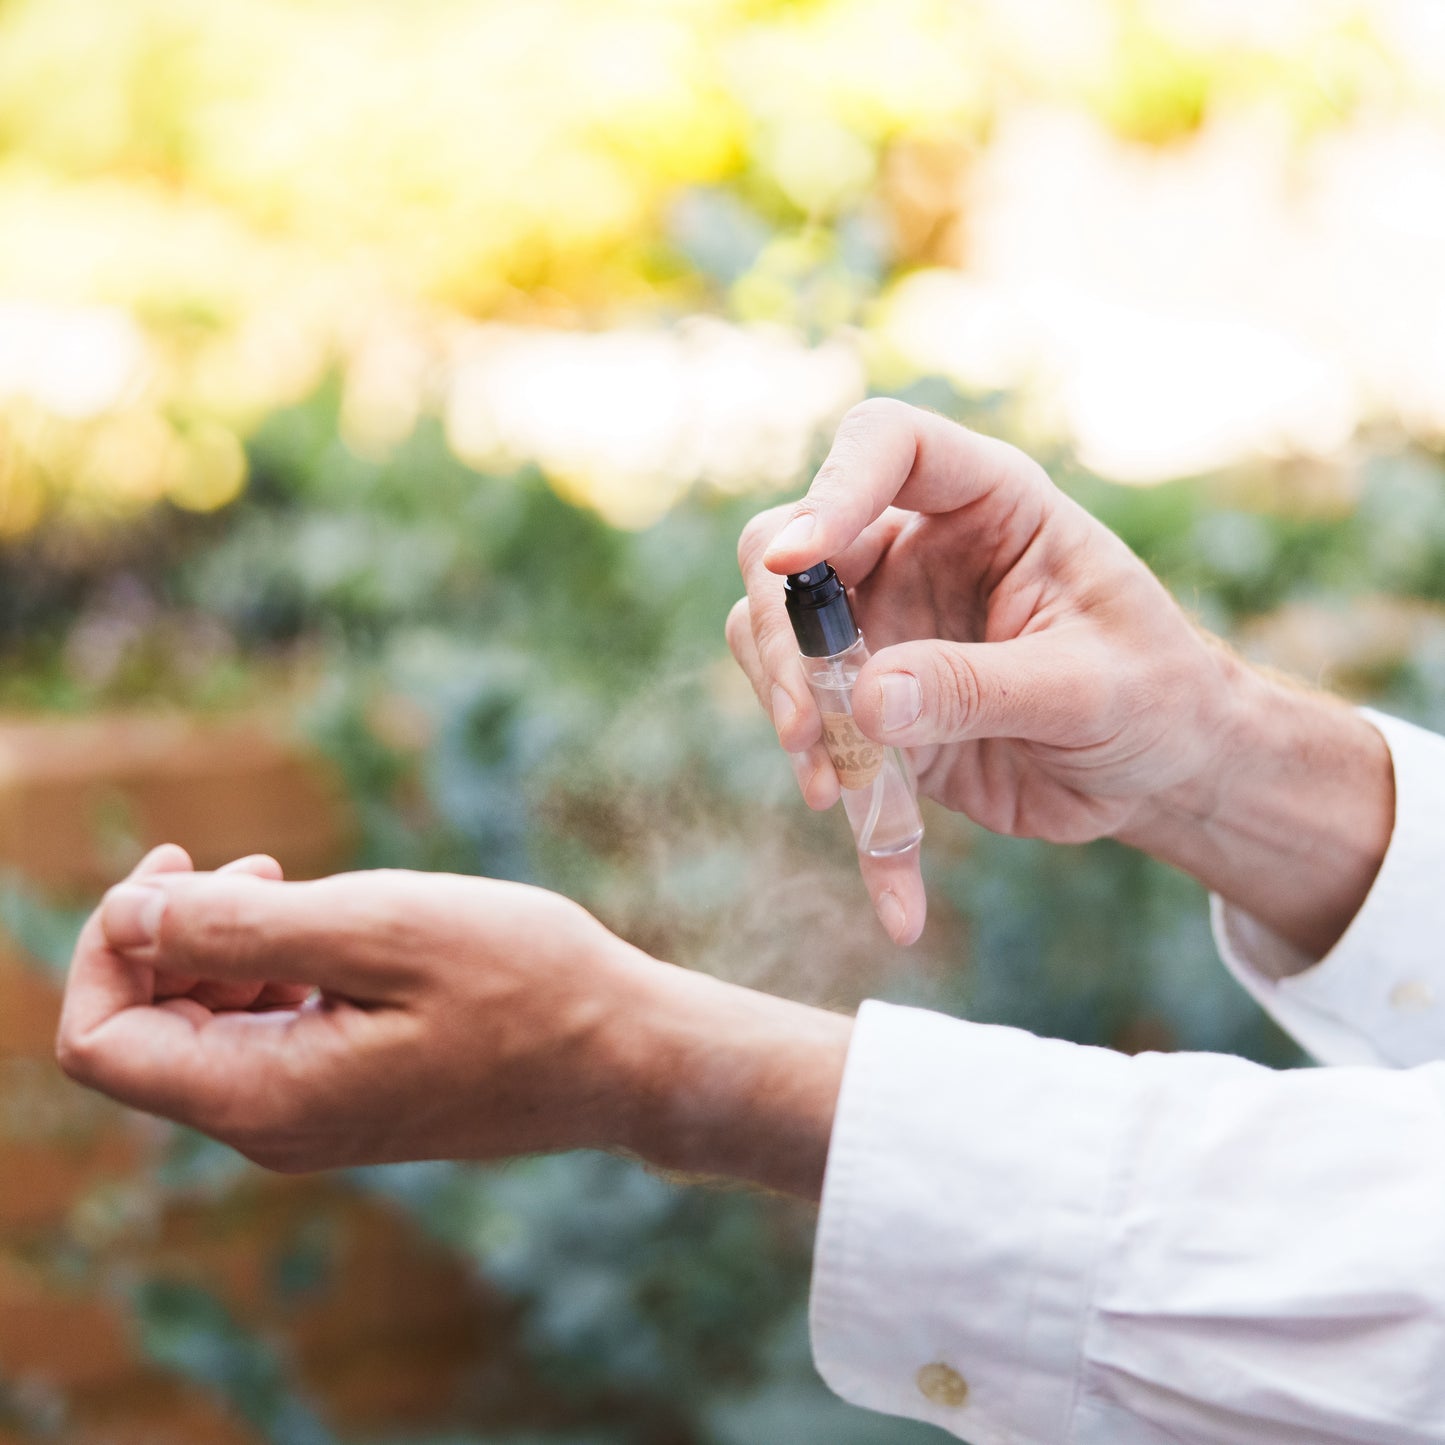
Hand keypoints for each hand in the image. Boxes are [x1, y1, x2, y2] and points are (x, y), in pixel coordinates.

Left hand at [56, 849, 849, 1194]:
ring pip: (205, 1031)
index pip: (101, 1039)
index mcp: (267, 1096)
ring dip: (226, 948)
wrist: (627, 1055)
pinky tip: (336, 932)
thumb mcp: (383, 928)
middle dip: (171, 938)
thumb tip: (131, 915)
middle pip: (146, 1035)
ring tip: (301, 887)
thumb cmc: (526, 984)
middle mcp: (272, 1127)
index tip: (175, 868)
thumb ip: (244, 926)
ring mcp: (312, 1120)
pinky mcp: (350, 1100)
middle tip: (254, 862)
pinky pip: (265, 1037)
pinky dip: (273, 974)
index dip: (110, 943)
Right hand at [730, 399, 1391, 956]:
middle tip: (805, 722)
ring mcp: (881, 628)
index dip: (833, 490)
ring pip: (772, 638)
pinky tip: (901, 906)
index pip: (887, 446)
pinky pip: (814, 741)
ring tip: (835, 791)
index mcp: (984, 505)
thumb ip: (981, 685)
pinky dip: (843, 812)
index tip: (801, 565)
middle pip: (788, 548)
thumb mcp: (1090, 688)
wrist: (1160, 772)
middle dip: (783, 633)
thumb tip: (864, 699)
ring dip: (787, 712)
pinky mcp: (870, 709)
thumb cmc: (1156, 696)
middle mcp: (914, 552)